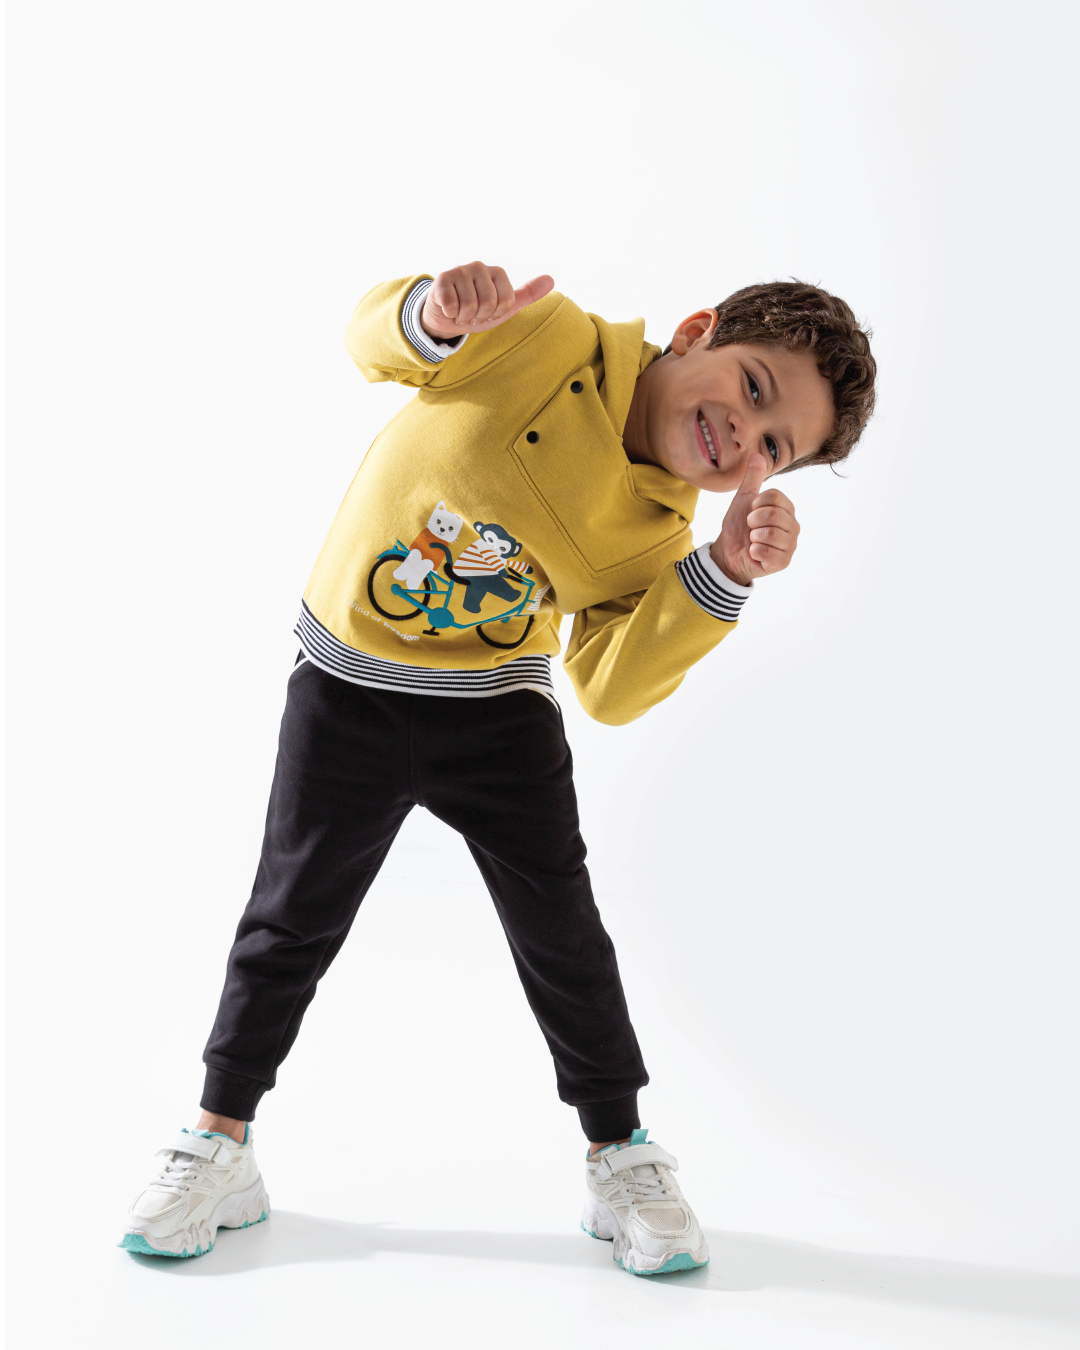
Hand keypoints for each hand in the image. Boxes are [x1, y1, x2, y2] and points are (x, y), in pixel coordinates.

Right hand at [421, 261, 554, 338]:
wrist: (448, 318)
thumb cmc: (478, 311)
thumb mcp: (506, 307)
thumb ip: (528, 294)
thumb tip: (551, 279)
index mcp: (497, 272)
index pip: (506, 301)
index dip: (497, 314)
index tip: (489, 311)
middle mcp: (479, 266)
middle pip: (488, 303)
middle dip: (480, 316)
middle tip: (473, 313)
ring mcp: (459, 270)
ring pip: (470, 306)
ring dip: (464, 316)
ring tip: (461, 311)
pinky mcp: (441, 279)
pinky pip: (452, 306)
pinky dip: (451, 314)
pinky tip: (449, 308)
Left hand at [710, 454, 800, 585]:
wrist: (728, 552)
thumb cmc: (738, 526)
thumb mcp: (743, 499)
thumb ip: (752, 478)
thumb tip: (757, 454)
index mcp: (787, 509)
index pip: (775, 497)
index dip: (756, 503)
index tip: (751, 510)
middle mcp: (793, 527)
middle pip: (774, 515)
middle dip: (753, 520)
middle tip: (750, 527)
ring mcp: (790, 546)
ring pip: (771, 534)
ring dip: (753, 536)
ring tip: (753, 540)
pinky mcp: (783, 563)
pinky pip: (768, 553)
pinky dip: (754, 552)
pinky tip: (754, 553)